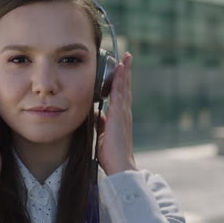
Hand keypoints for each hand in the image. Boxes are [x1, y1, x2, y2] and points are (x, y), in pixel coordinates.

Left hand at [95, 52, 137, 175]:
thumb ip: (101, 122)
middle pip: (125, 87)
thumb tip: (96, 114)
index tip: (121, 69)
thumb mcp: (103, 134)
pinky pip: (120, 94)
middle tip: (127, 57)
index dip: (121, 81)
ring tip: (126, 58)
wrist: (119, 165)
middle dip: (126, 72)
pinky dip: (120, 81)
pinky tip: (120, 71)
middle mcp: (123, 113)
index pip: (120, 94)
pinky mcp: (119, 115)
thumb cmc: (111, 154)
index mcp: (119, 117)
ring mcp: (123, 113)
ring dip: (124, 72)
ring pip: (124, 88)